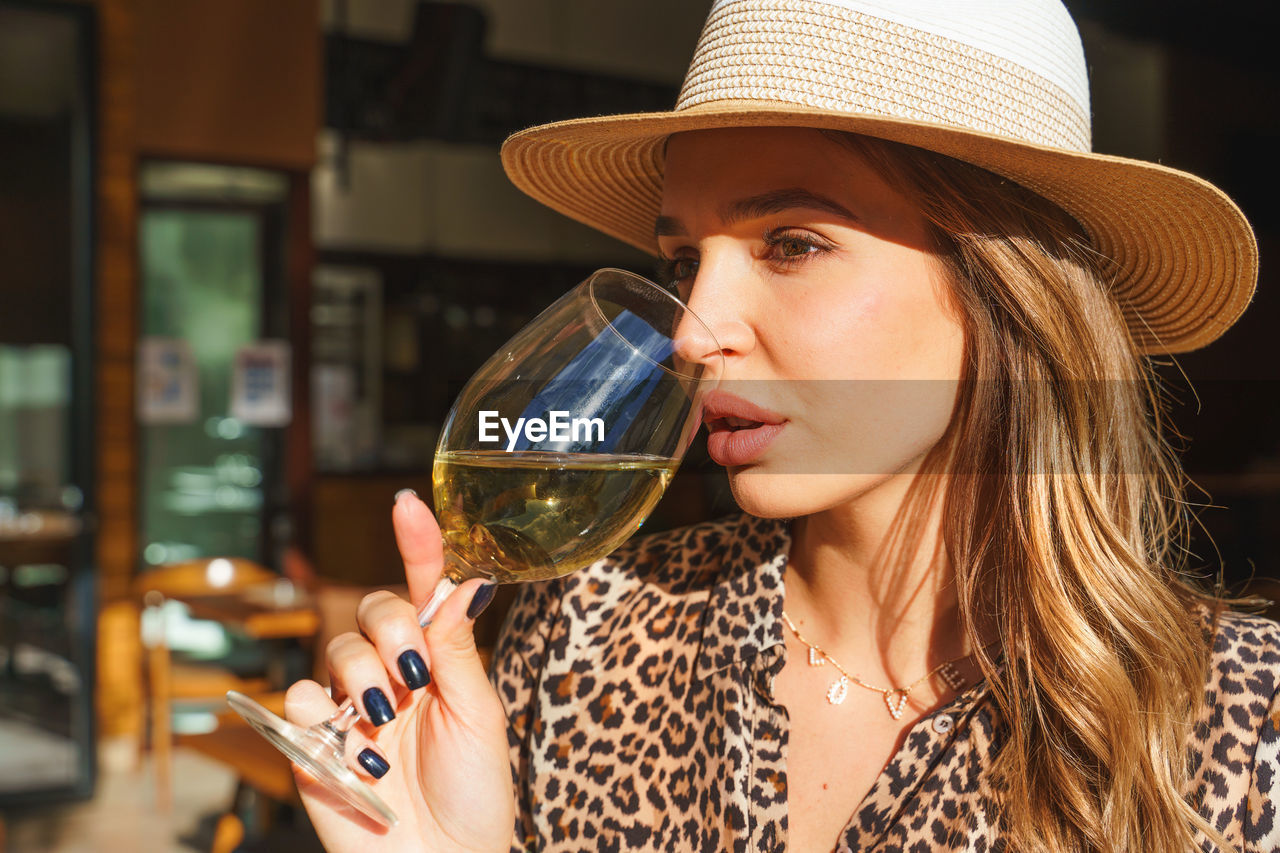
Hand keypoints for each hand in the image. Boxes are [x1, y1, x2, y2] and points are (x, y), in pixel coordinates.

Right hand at [285, 491, 512, 852]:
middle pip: (374, 607)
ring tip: (389, 718)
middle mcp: (391, 672)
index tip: (408, 505)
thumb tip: (469, 580)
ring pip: (337, 647)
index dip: (418, 545)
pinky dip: (325, 716)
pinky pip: (300, 700)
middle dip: (393, 628)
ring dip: (364, 675)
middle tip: (416, 674)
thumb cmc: (473, 794)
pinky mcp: (312, 741)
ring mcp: (349, 705)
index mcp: (438, 659)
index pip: (425, 589)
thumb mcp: (478, 715)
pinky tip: (358, 746)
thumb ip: (458, 649)